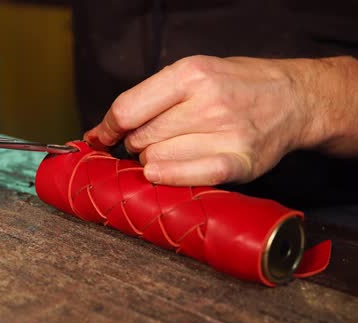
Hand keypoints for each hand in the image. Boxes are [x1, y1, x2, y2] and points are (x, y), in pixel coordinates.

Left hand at [84, 55, 313, 185]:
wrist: (292, 99)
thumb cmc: (234, 86)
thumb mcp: (192, 73)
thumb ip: (147, 98)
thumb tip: (101, 131)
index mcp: (190, 74)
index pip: (127, 109)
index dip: (108, 128)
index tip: (103, 137)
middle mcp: (208, 101)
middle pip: (140, 138)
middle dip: (137, 143)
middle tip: (154, 138)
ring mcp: (226, 133)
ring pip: (157, 159)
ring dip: (153, 160)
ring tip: (174, 148)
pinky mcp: (239, 161)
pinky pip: (190, 176)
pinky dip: (167, 177)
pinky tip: (160, 173)